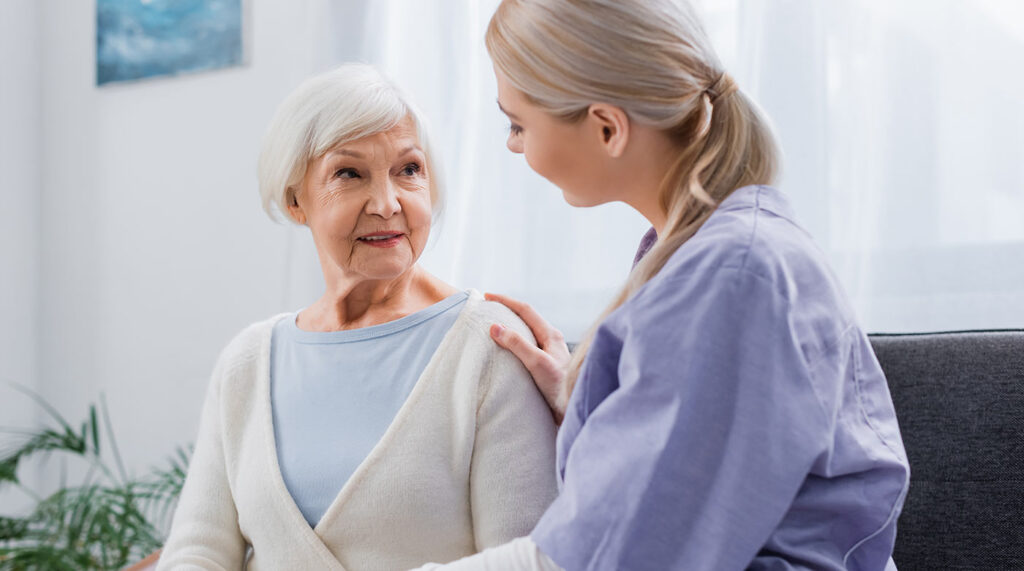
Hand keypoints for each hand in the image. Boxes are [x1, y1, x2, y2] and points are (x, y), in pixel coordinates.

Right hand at [485, 292, 570, 423]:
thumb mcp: (538, 363)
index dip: (505, 301)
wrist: (574, 410)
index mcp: (551, 335)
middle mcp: (551, 341)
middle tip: (487, 309)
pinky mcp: (546, 368)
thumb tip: (495, 327)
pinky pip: (526, 349)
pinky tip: (505, 353)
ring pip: (526, 334)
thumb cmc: (561, 388)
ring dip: (510, 328)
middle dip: (507, 311)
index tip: (487, 296)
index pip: (525, 310)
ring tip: (492, 329)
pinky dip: (513, 344)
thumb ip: (517, 344)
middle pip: (526, 319)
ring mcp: (549, 354)